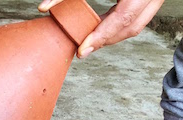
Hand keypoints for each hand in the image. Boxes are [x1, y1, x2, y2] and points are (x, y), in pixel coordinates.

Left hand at [38, 0, 164, 57]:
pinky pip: (139, 16)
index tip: (82, 50)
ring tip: (89, 41)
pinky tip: (100, 29)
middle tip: (83, 49)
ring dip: (112, 35)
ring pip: (137, 24)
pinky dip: (119, 25)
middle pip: (132, 26)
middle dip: (106, 40)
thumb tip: (43, 7)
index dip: (101, 36)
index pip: (123, 17)